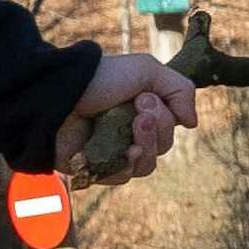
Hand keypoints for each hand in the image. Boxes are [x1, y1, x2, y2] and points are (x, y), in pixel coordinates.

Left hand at [63, 49, 204, 184]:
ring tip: (132, 127)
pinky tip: (122, 151)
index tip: (144, 97)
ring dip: (146, 146)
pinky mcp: (95, 168)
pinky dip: (125, 165)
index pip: (171, 126)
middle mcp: (128, 131)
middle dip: (156, 128)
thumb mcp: (146, 70)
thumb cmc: (99, 78)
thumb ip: (180, 89)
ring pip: (147, 165)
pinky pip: (122, 178)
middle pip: (162, 146)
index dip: (165, 116)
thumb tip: (192, 123)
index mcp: (140, 109)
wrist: (56, 95)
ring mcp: (112, 151)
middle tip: (137, 110)